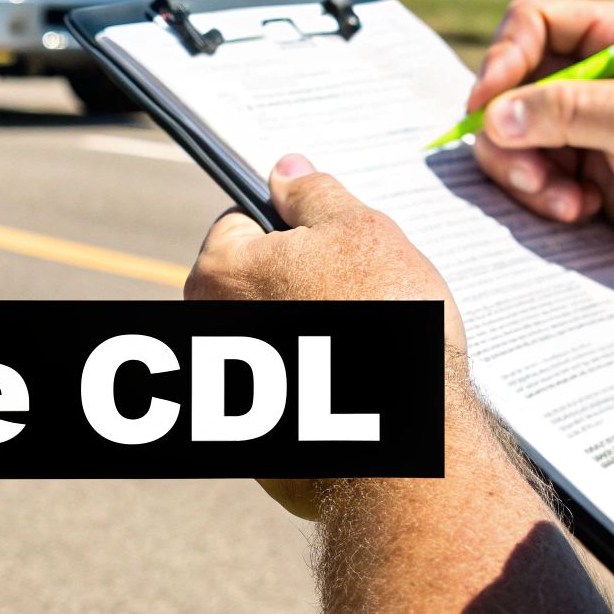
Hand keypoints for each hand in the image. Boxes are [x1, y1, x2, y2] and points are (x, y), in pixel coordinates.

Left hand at [185, 154, 466, 518]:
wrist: (407, 443)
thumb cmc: (387, 327)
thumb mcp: (360, 232)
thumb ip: (314, 194)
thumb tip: (285, 169)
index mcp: (219, 273)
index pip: (239, 222)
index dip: (289, 226)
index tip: (328, 243)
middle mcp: (206, 332)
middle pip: (253, 283)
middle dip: (300, 282)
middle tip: (358, 294)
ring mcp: (226, 392)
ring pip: (271, 337)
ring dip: (308, 333)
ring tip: (365, 343)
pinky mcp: (255, 441)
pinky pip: (286, 393)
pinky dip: (314, 387)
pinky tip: (357, 388)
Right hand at [468, 0, 613, 332]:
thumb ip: (567, 111)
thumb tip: (494, 118)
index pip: (532, 23)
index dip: (503, 59)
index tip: (486, 106)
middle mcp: (592, 71)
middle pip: (510, 83)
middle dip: (511, 132)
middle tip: (530, 172)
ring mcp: (581, 120)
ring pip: (509, 133)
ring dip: (526, 172)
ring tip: (565, 200)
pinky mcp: (577, 164)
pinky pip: (526, 170)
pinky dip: (542, 194)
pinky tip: (581, 208)